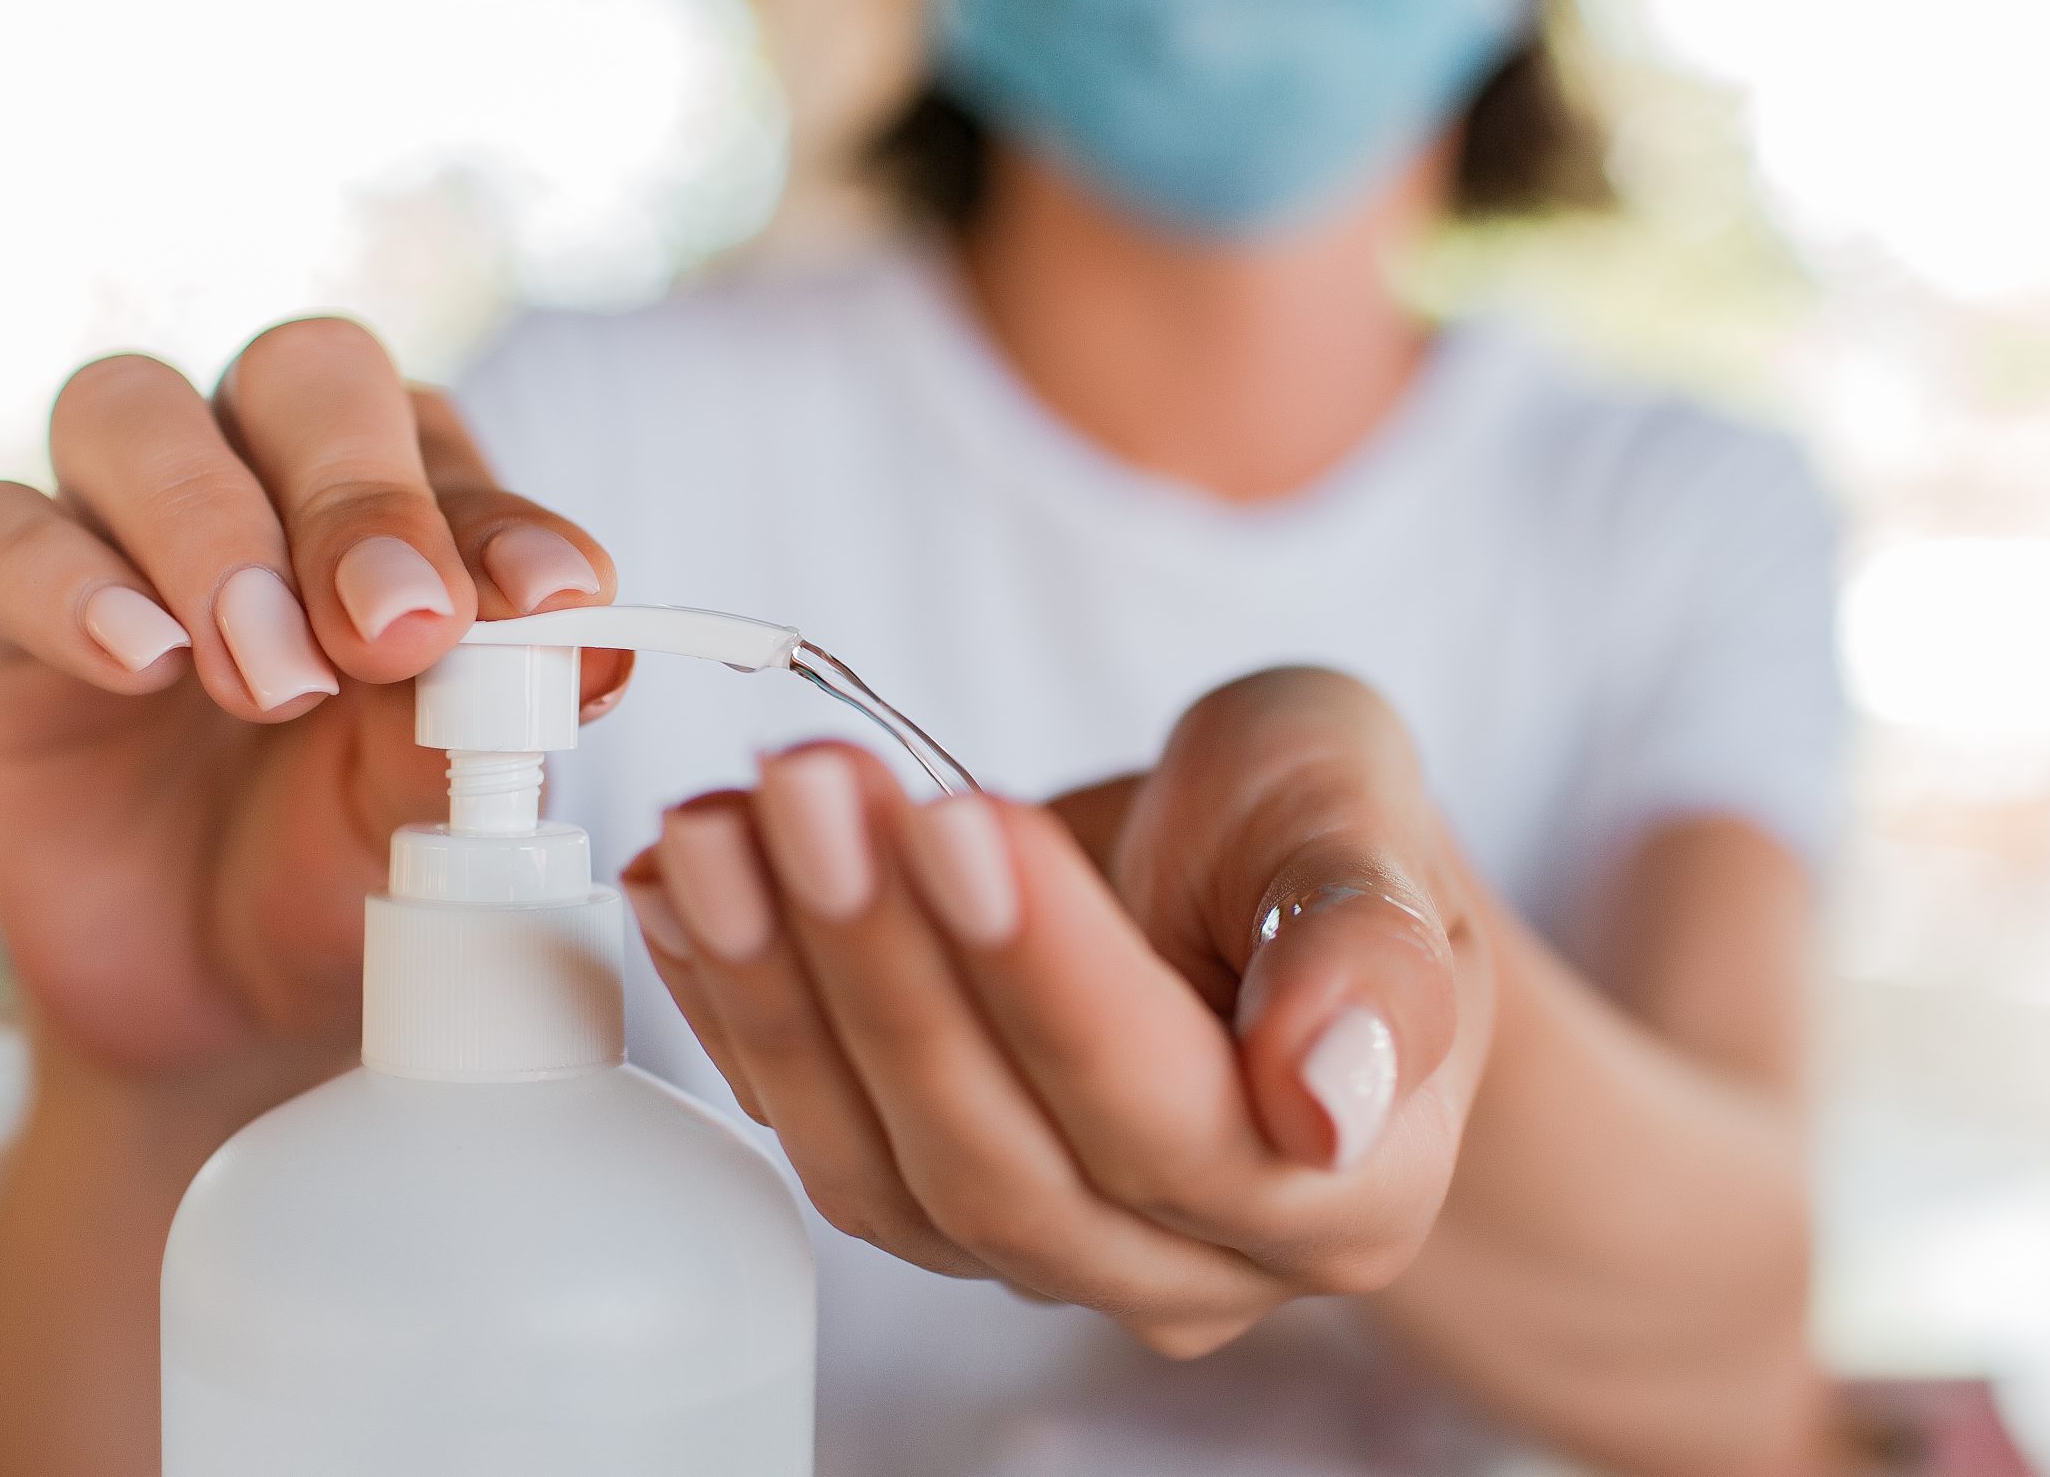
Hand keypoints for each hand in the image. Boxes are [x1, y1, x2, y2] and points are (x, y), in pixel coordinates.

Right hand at [0, 319, 623, 1085]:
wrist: (219, 1007)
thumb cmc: (350, 866)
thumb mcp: (434, 814)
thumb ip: (490, 721)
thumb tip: (586, 648)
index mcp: (403, 502)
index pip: (444, 444)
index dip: (497, 514)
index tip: (547, 601)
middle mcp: (264, 478)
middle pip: (302, 376)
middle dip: (357, 495)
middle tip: (393, 635)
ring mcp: (121, 529)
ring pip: (131, 410)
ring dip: (212, 531)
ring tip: (273, 679)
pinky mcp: (1, 608)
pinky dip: (69, 583)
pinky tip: (143, 663)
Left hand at [622, 666, 1495, 1356]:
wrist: (1251, 868)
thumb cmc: (1319, 831)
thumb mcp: (1366, 815)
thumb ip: (1369, 946)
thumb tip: (1330, 1100)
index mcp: (1342, 1191)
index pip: (1166, 1118)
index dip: (1046, 979)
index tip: (957, 819)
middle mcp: (1189, 1260)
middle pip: (1002, 1161)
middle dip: (884, 964)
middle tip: (808, 789)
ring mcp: (1047, 1245)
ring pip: (885, 1169)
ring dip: (781, 989)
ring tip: (717, 826)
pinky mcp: (928, 1191)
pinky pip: (814, 1133)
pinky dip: (733, 1005)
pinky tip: (680, 884)